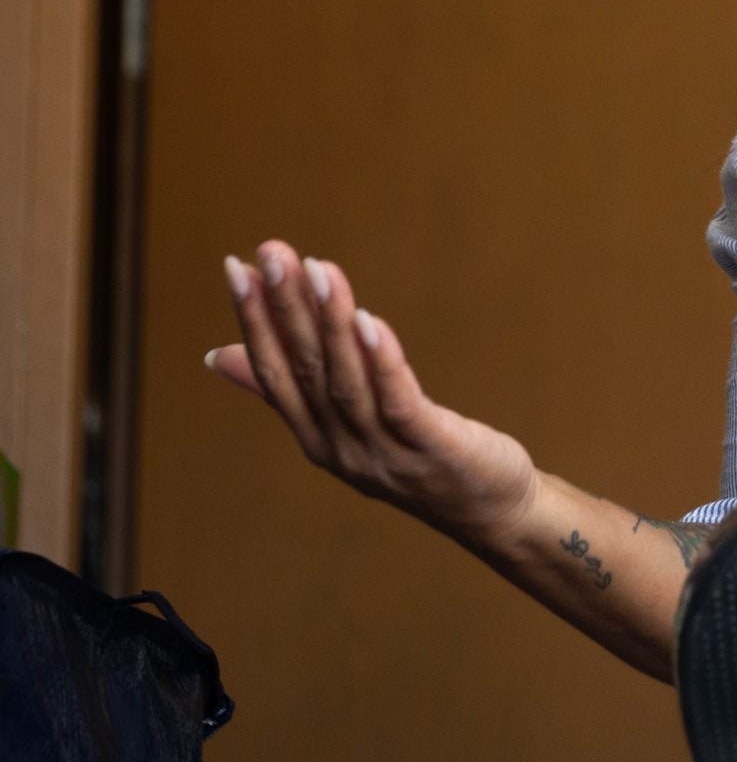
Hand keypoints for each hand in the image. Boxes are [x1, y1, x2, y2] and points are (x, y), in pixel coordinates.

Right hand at [208, 240, 538, 544]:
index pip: (274, 371)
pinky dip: (381, 359)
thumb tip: (220, 355)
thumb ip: (292, 390)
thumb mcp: (347, 424)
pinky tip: (369, 319)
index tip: (237, 267)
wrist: (491, 510)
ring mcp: (383, 451)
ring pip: (346, 380)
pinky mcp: (430, 448)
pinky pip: (398, 400)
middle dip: (285, 308)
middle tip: (271, 251)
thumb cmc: (417, 456)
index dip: (254, 320)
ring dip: (330, 321)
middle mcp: (341, 446)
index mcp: (317, 436)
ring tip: (318, 269)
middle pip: (305, 369)